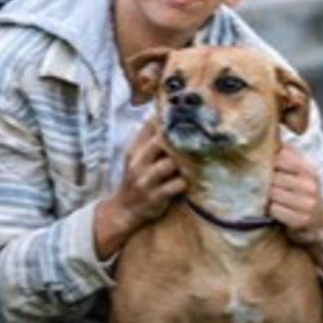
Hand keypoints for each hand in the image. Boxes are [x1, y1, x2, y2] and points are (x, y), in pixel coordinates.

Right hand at [94, 121, 186, 258]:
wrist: (125, 209)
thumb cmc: (137, 177)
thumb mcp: (136, 155)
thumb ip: (147, 136)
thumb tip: (161, 113)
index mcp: (135, 149)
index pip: (150, 126)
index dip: (169, 121)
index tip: (186, 117)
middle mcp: (139, 163)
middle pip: (161, 142)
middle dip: (179, 139)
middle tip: (197, 137)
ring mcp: (146, 180)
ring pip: (171, 163)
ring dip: (184, 162)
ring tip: (195, 160)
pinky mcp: (156, 197)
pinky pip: (177, 184)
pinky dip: (185, 181)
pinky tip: (188, 180)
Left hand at [268, 144, 322, 280]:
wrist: (321, 225)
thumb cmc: (305, 193)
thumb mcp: (303, 172)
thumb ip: (290, 154)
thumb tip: (275, 133)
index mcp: (309, 169)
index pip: (281, 157)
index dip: (271, 164)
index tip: (269, 169)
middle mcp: (310, 185)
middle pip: (274, 177)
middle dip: (267, 183)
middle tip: (268, 188)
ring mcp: (307, 203)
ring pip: (272, 194)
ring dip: (269, 198)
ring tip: (273, 199)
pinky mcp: (301, 220)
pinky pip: (275, 210)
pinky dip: (272, 211)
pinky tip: (278, 211)